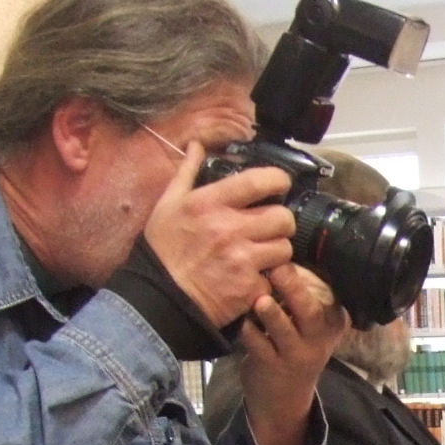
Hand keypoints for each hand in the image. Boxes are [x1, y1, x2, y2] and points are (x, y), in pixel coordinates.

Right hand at [143, 140, 296, 329]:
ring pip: (284, 249)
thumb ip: (187, 173)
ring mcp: (241, 259)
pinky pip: (274, 279)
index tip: (281, 184)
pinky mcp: (249, 287)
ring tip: (261, 255)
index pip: (258, 181)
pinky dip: (266, 281)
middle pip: (282, 217)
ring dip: (277, 252)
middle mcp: (228, 228)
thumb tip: (196, 146)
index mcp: (209, 203)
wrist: (160, 299)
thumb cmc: (163, 250)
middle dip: (281, 222)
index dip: (278, 179)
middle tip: (271, 227)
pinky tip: (249, 279)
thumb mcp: (167, 205)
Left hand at [235, 262, 345, 444]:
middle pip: (310, 312)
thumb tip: (281, 246)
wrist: (285, 396)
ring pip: (285, 332)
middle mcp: (319, 337)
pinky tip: (240, 318)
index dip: (311, 273)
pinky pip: (259, 347)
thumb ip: (302, 292)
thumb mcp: (309, 322)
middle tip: (277, 267)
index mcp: (332, 320)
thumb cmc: (294, 344)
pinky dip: (249, 332)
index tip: (292, 249)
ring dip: (272, 314)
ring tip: (261, 298)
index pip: (328, 294)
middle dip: (294, 289)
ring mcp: (297, 354)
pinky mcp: (273, 367)